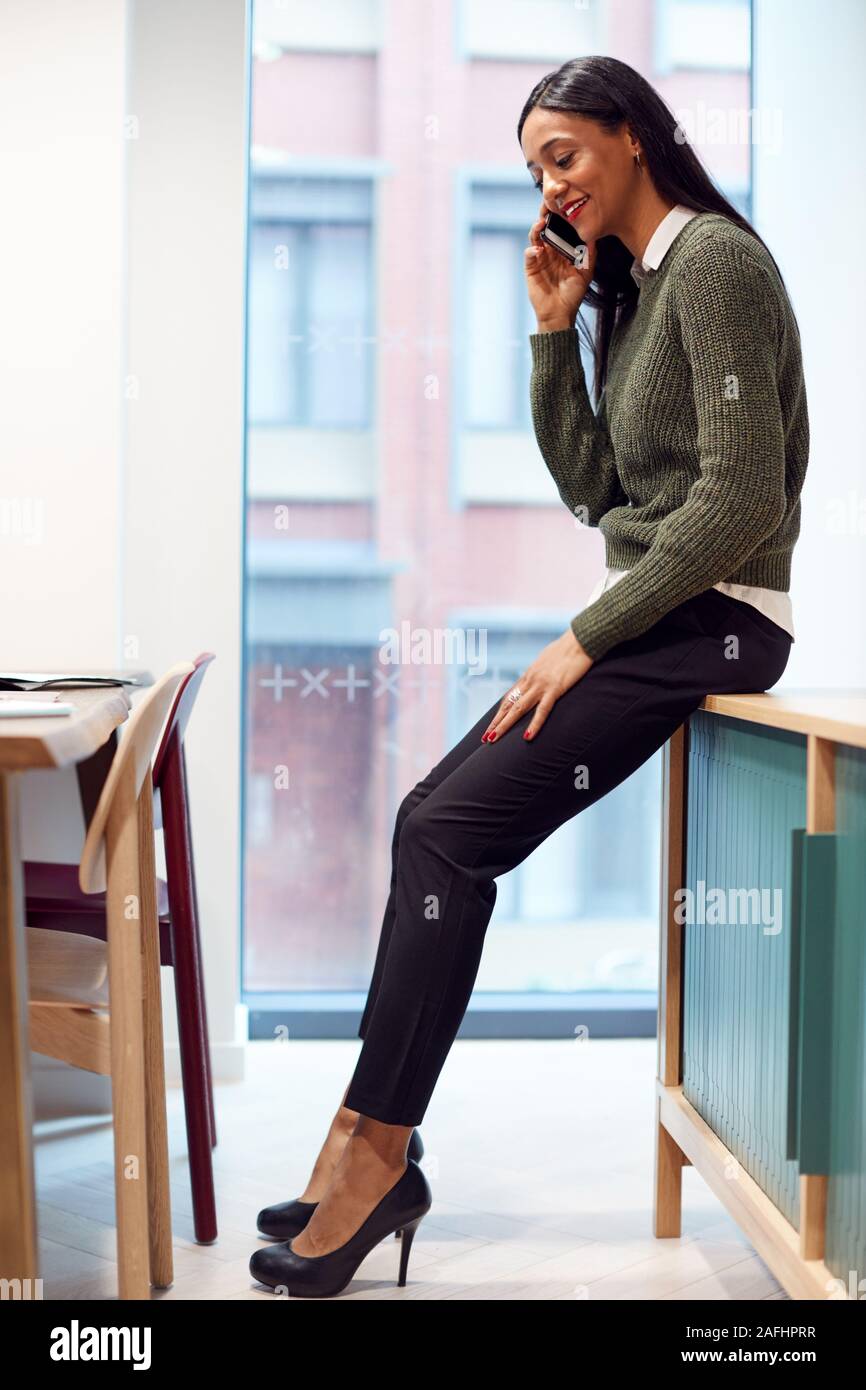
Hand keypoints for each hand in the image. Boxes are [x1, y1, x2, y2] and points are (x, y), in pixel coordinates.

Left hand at [481, 629, 594, 742]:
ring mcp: (541, 685)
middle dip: (496, 722)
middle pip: (509, 705)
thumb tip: (540, 675)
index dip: (500, 713)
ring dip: (504, 725)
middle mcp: (530, 681)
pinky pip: (543, 710)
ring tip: (493, 739)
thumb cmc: (567, 649)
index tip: (492, 725)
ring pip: (518, 709)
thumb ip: (541, 671)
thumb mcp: (548, 660)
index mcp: (529, 675)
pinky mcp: (555, 688)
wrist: (580, 640)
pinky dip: (534, 724)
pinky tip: (527, 737)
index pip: (509, 698)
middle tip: (484, 738)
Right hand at [525, 198, 596, 328]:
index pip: (560, 227)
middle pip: (546, 227)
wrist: (560, 313)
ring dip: (536, 229)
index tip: (564, 202)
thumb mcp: (586, 271)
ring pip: (535, 237)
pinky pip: (529, 256)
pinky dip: (532, 251)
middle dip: (545, 215)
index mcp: (563, 248)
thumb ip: (589, 253)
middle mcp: (550, 250)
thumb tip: (594, 233)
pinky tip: (538, 250)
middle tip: (548, 204)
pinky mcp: (531, 268)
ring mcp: (539, 258)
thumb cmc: (573, 294)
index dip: (561, 215)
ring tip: (540, 224)